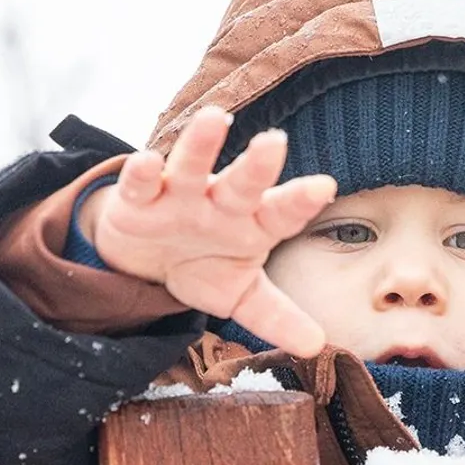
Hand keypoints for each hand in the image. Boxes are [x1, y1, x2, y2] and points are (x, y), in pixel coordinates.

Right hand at [79, 107, 335, 356]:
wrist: (144, 259)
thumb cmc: (201, 264)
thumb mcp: (239, 295)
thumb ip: (275, 316)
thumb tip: (317, 345)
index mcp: (252, 223)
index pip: (282, 212)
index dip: (301, 201)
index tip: (324, 187)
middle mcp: (220, 202)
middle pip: (243, 182)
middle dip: (258, 165)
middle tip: (274, 142)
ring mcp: (180, 195)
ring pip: (192, 166)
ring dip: (201, 145)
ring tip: (215, 118)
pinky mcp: (139, 198)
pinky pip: (140, 183)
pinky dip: (142, 173)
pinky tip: (148, 161)